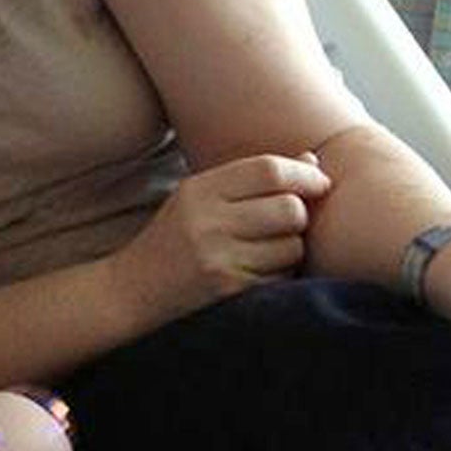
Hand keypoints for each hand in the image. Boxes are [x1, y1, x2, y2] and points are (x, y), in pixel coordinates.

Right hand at [115, 152, 331, 318]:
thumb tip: (312, 159)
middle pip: (290, 209)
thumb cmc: (173, 240)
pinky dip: (280, 275)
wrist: (131, 291)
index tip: (319, 183)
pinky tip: (255, 273)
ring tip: (265, 251)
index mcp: (198, 190)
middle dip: (299, 216)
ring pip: (293, 246)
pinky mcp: (229, 291)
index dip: (305, 174)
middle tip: (286, 224)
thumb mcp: (198, 198)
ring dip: (291, 249)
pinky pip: (283, 277)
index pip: (268, 170)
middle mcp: (206, 222)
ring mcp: (218, 259)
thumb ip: (252, 179)